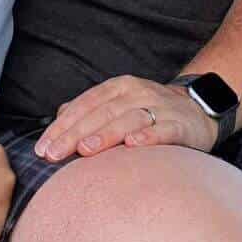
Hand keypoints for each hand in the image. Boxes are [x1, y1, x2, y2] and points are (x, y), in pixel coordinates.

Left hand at [35, 76, 216, 161]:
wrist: (198, 111)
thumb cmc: (150, 112)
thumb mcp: (119, 104)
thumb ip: (90, 111)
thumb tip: (58, 119)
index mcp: (119, 87)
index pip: (85, 105)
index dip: (62, 126)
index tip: (43, 148)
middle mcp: (138, 93)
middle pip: (102, 113)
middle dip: (75, 134)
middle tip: (54, 154)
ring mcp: (161, 107)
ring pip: (129, 119)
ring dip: (106, 134)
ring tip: (86, 150)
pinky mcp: (181, 124)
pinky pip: (164, 130)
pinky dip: (149, 136)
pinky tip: (134, 145)